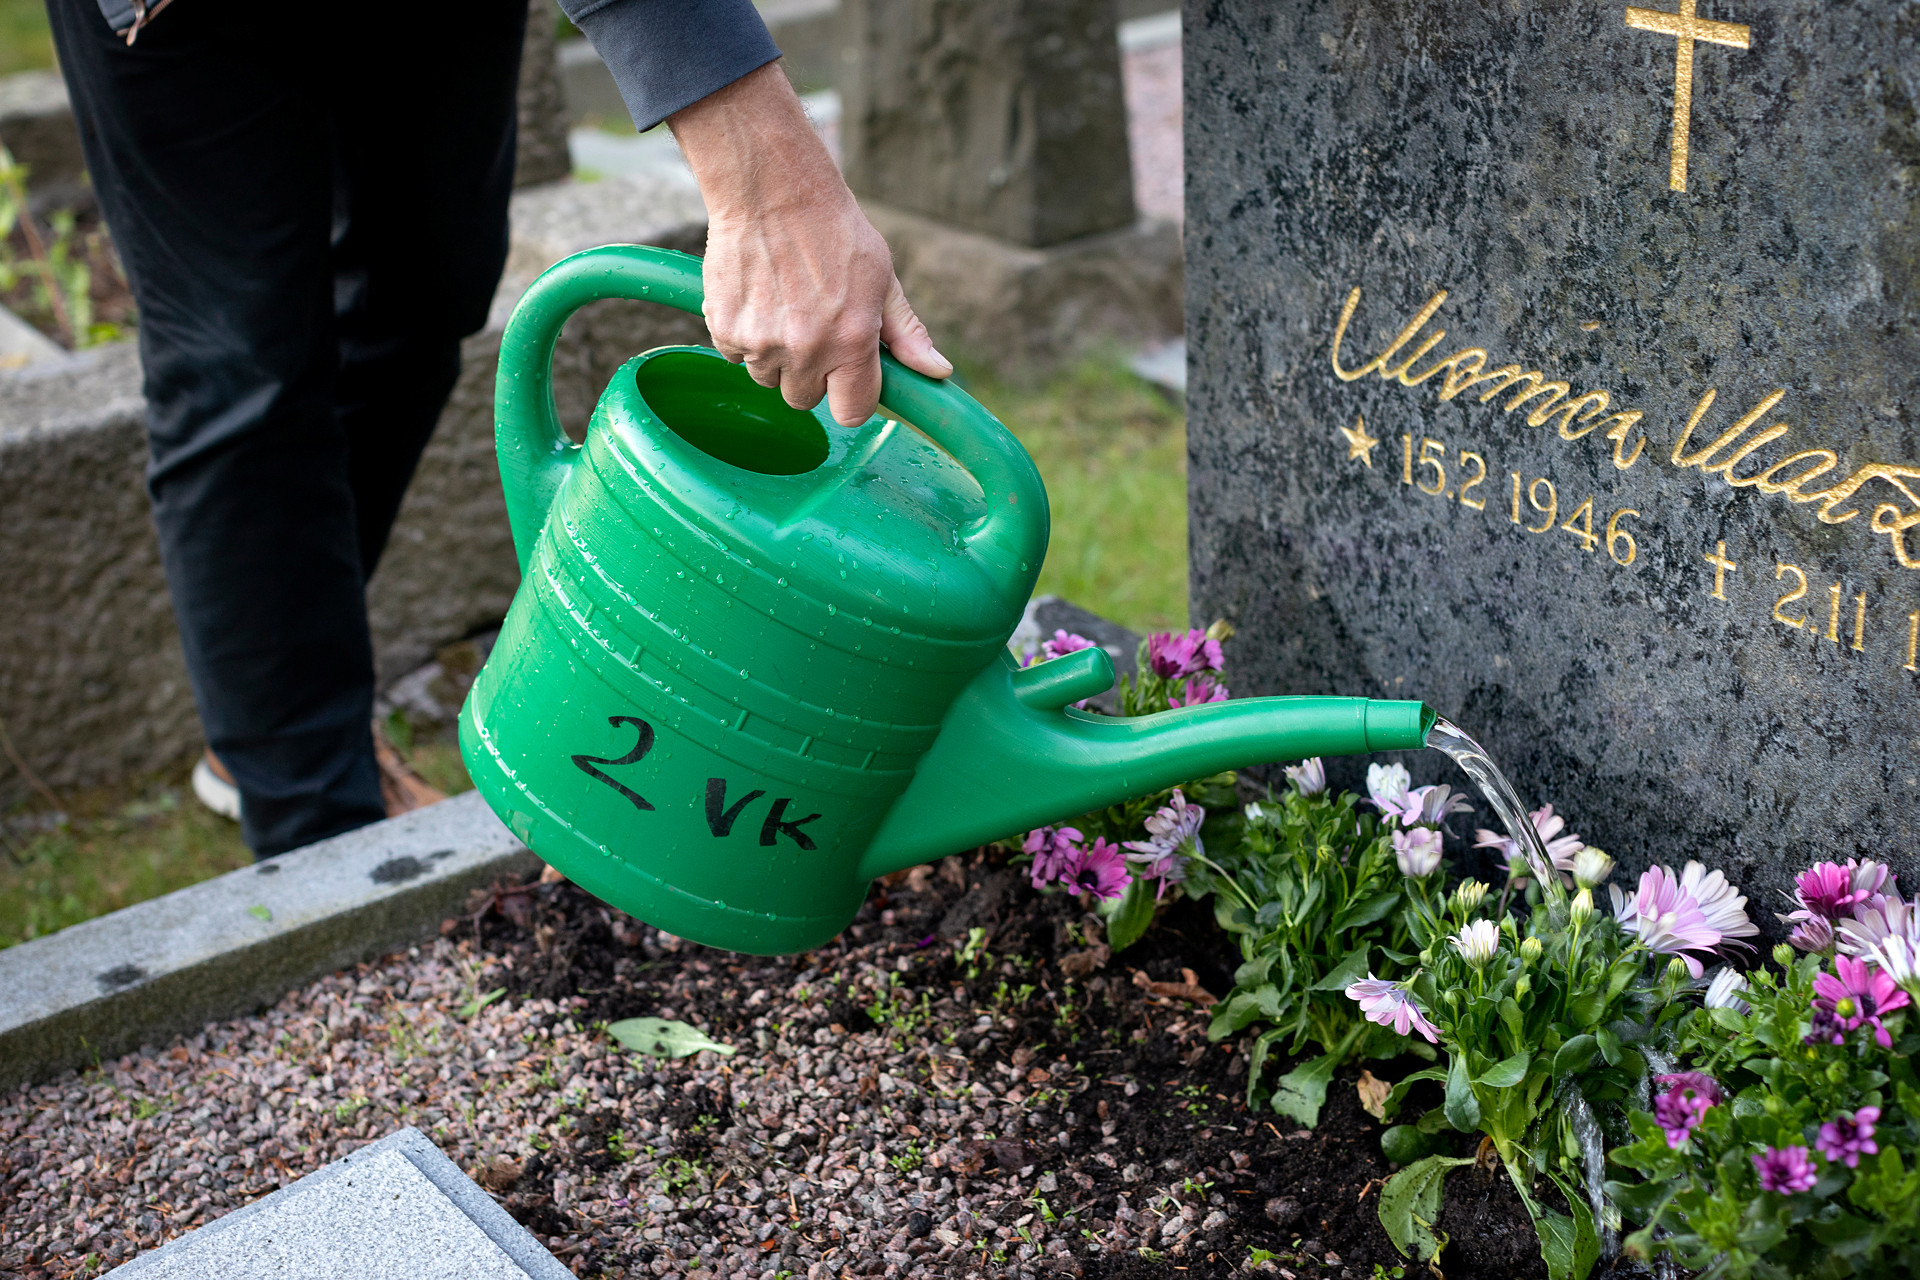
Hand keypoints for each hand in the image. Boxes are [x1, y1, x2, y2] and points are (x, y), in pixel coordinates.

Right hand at [669, 63, 950, 425]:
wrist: (772, 189)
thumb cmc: (835, 231)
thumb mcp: (882, 279)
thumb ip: (906, 333)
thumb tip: (939, 372)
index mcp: (851, 342)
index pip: (851, 412)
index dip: (851, 398)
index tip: (847, 380)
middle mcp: (806, 350)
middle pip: (804, 399)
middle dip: (811, 374)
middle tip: (813, 329)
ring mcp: (762, 342)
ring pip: (768, 378)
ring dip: (776, 356)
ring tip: (784, 306)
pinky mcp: (725, 328)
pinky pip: (736, 355)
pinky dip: (744, 335)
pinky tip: (757, 297)